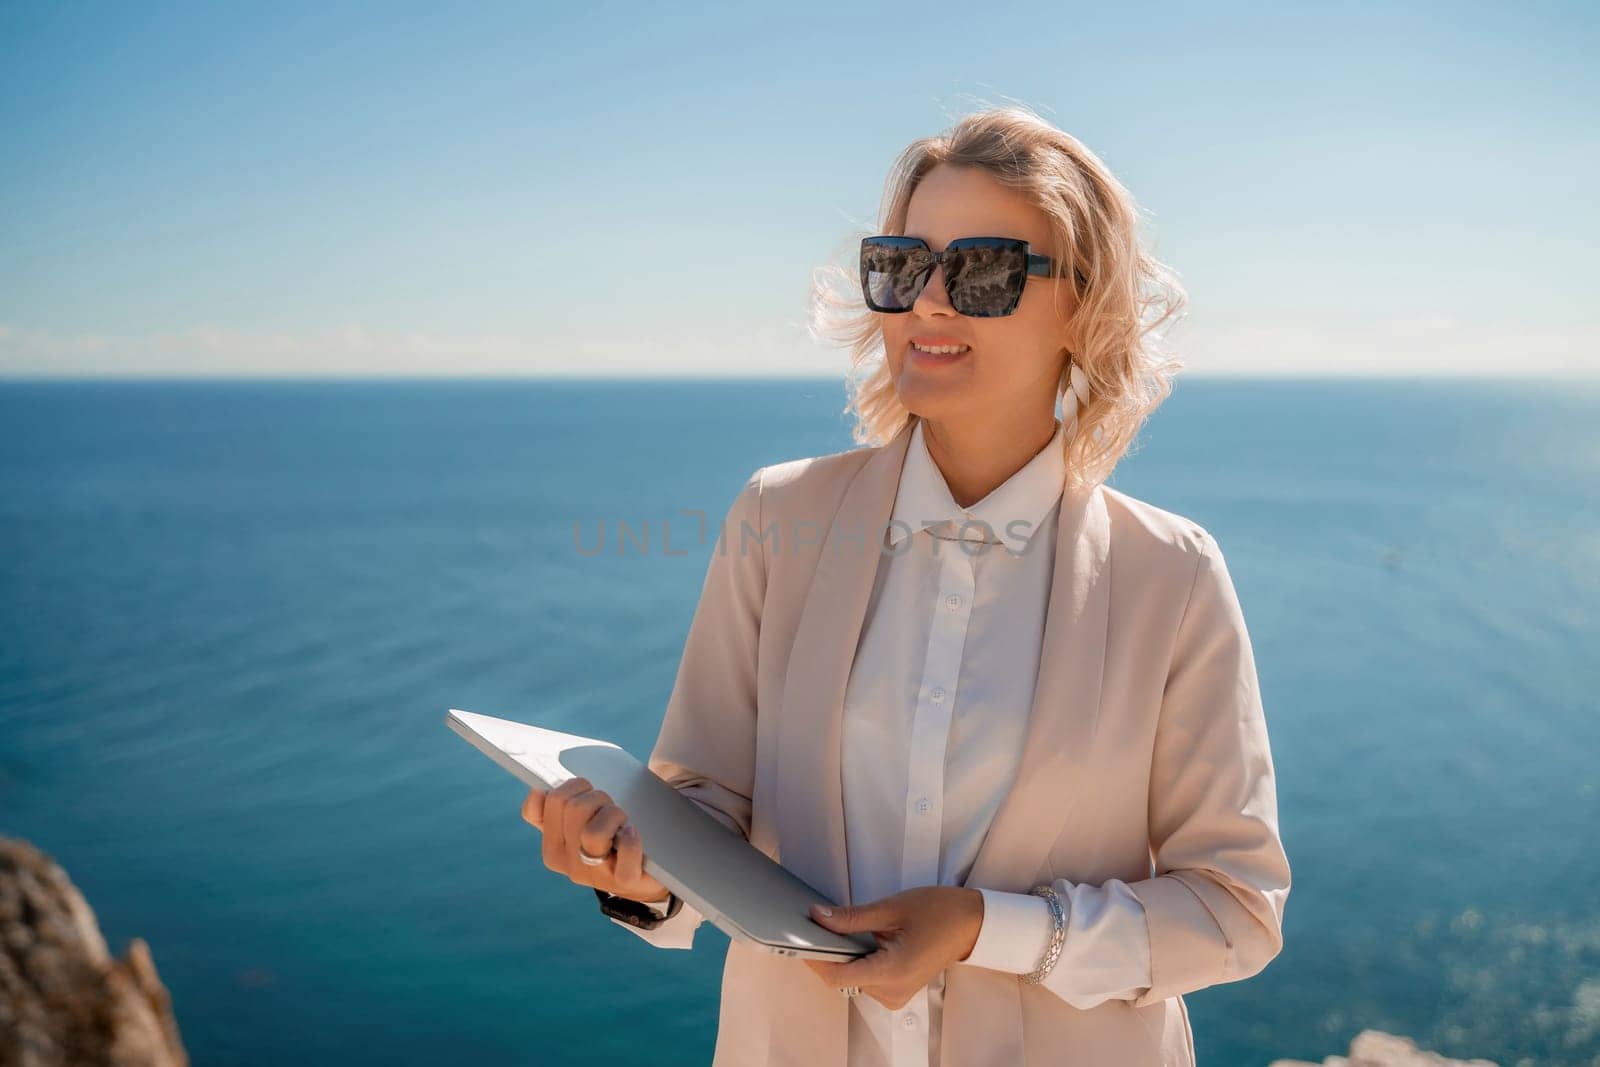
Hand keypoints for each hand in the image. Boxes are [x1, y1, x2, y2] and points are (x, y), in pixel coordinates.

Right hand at [521, 777, 671, 905]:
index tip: (583, 792)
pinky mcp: (624, 881)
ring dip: (614, 815)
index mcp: (552, 847)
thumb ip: (557, 808)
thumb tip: (538, 792)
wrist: (642, 877)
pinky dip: (631, 840)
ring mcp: (595, 875)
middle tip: (608, 806)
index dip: (568, 787)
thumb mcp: (578, 824)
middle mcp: (569, 863)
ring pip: (593, 833)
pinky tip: (632, 832)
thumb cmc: (608, 840)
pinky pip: (625, 853)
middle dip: (597, 797)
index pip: (544, 804)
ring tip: (622, 821)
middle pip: (573, 809)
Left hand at [803, 887, 984, 1009]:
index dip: (814, 958)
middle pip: (842, 979)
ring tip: (843, 929)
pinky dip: (855, 961)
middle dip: (827, 953)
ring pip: (851, 980)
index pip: (838, 976)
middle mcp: (893, 992)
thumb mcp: (891, 908)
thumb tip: (817, 917)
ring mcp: (895, 995)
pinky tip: (858, 941)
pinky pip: (864, 980)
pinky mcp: (897, 992)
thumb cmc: (938, 911)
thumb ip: (851, 918)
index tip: (800, 937)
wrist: (971, 924)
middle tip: (818, 924)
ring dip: (841, 957)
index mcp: (892, 971)